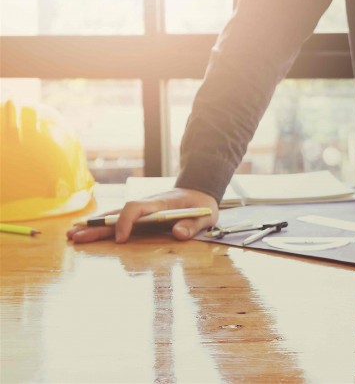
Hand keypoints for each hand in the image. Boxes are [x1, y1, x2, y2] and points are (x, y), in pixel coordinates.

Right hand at [67, 188, 218, 243]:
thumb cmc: (202, 205)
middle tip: (75, 236)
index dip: (126, 222)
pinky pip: (118, 221)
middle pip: (117, 213)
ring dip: (94, 226)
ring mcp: (142, 211)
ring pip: (114, 217)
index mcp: (160, 203)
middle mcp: (146, 205)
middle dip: (97, 225)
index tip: (120, 239)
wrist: (200, 192)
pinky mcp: (141, 217)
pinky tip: (86, 234)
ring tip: (71, 236)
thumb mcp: (205, 216)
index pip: (136, 208)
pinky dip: (102, 227)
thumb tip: (178, 233)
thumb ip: (193, 225)